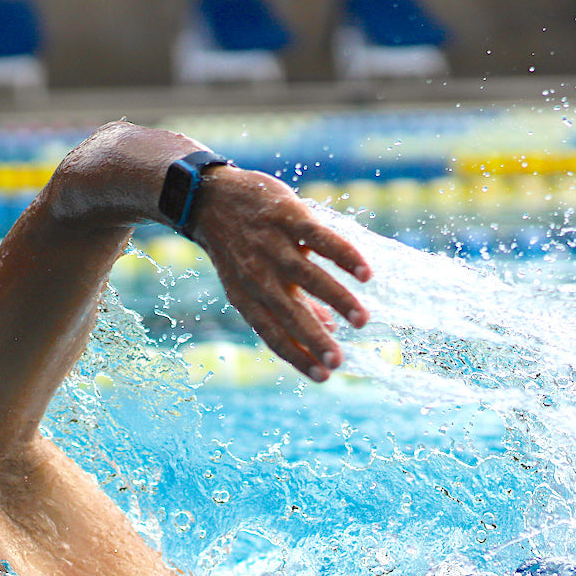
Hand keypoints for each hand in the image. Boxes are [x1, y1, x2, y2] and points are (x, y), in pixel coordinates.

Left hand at [187, 167, 371, 380]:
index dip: (297, 357)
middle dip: (315, 340)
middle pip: (290, 314)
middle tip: (340, 361)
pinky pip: (319, 239)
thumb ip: (292, 304)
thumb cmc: (240, 247)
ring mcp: (272, 245)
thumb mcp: (253, 280)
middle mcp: (258, 275)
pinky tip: (365, 273)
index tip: (324, 376)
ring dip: (337, 299)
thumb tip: (328, 330)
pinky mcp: (287, 216)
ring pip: (309, 277)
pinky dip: (343, 256)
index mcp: (247, 297)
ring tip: (362, 320)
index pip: (272, 334)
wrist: (209, 198)